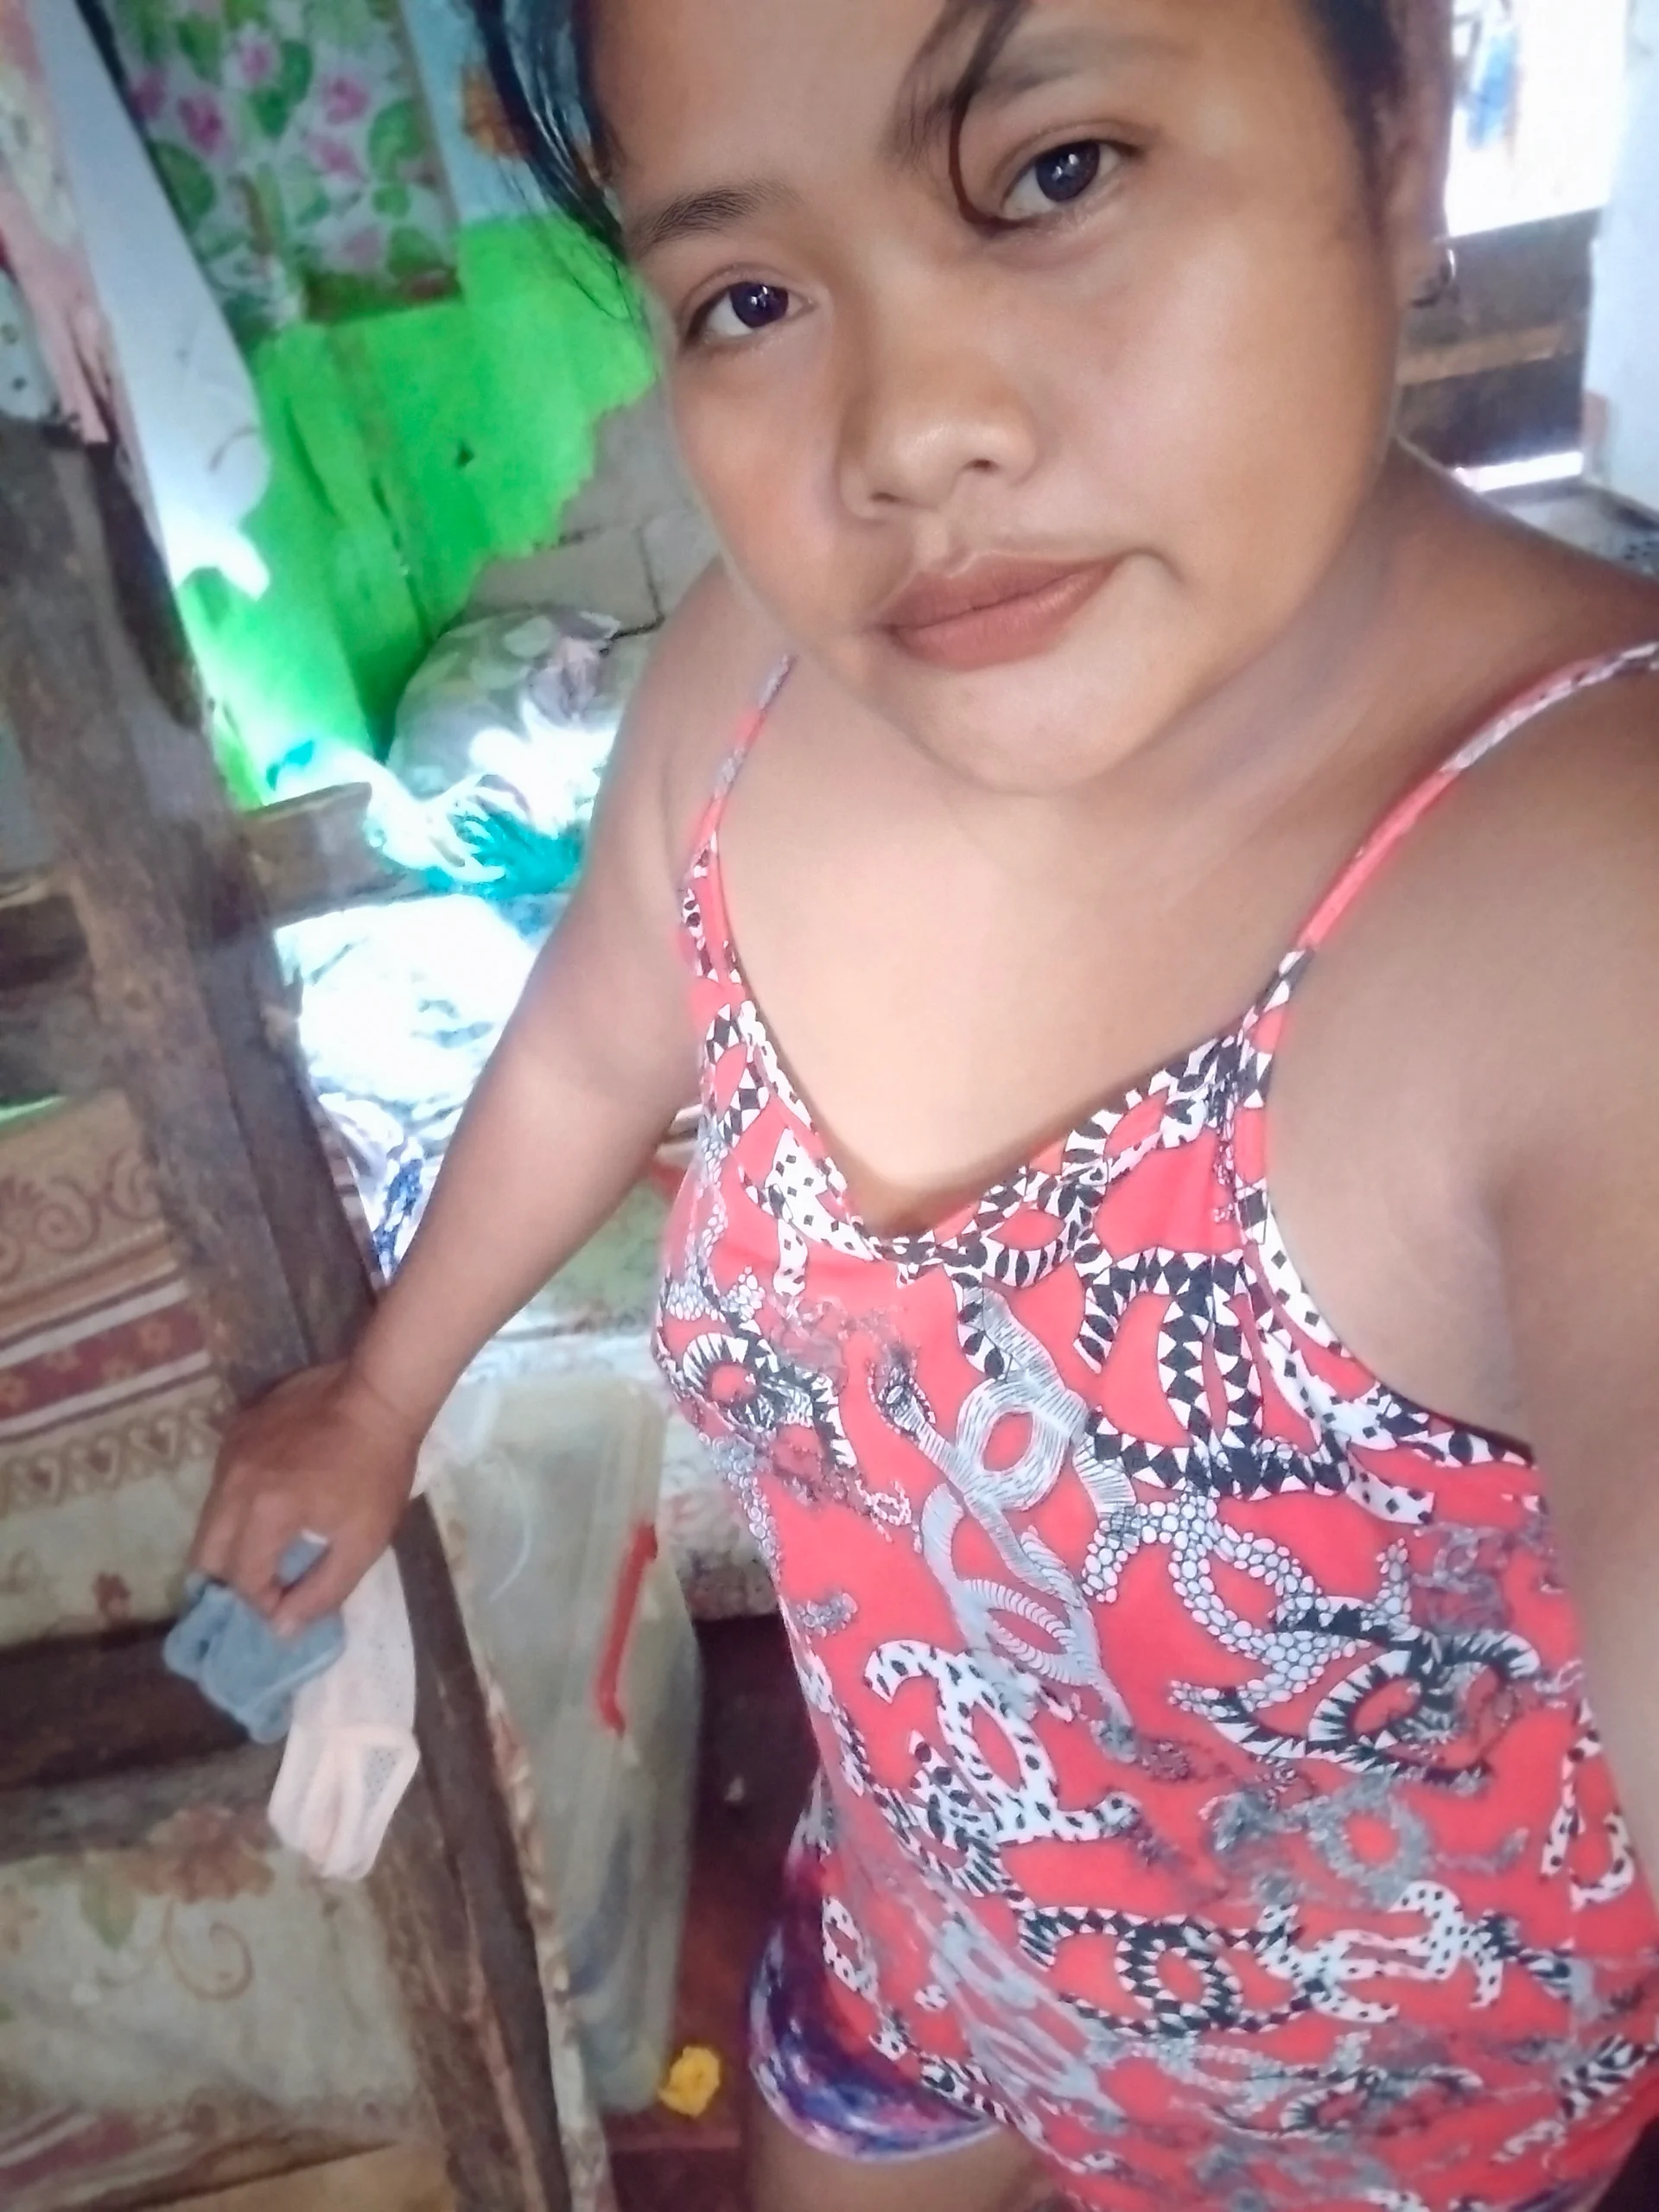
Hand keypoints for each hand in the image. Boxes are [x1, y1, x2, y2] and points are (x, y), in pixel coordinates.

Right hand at [189, 1362, 422, 1634]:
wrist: (378, 1395)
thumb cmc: (378, 1471)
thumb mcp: (364, 1541)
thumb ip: (321, 1591)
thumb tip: (279, 1628)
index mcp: (264, 1513)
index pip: (241, 1579)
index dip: (262, 1602)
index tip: (287, 1604)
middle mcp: (233, 1484)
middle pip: (206, 1553)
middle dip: (229, 1580)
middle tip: (260, 1586)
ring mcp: (229, 1453)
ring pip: (208, 1517)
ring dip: (229, 1543)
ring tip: (262, 1551)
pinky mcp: (236, 1431)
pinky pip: (221, 1483)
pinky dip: (235, 1505)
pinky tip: (267, 1504)